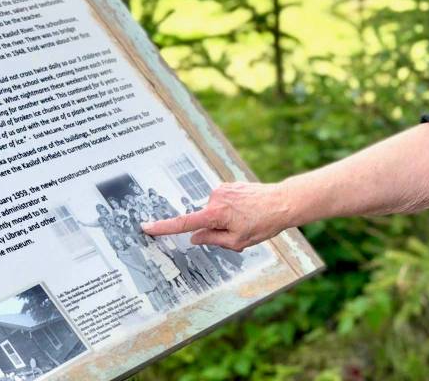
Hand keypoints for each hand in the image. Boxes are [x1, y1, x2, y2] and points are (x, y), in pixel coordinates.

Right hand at [141, 182, 290, 251]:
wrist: (282, 202)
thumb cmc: (263, 223)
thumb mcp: (238, 242)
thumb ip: (213, 240)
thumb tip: (195, 238)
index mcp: (215, 214)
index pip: (184, 223)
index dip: (164, 227)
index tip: (147, 227)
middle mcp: (215, 198)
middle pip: (204, 220)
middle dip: (216, 229)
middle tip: (240, 231)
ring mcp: (222, 189)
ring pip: (214, 212)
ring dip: (225, 219)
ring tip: (247, 220)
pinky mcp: (228, 185)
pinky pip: (222, 203)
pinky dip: (230, 210)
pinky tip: (247, 211)